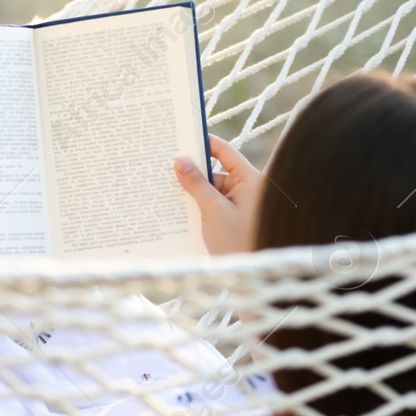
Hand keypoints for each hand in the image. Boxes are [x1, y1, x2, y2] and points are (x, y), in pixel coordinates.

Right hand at [174, 136, 261, 255]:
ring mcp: (240, 206)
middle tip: (165, 167)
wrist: (251, 278)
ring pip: (211, 192)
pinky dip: (197, 207)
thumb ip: (196, 185)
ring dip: (192, 194)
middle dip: (192, 173)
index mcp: (249, 180)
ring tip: (165, 190)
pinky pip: (212, 207)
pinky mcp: (232, 221)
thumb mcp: (214, 210)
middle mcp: (247, 189)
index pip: (225, 152)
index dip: (205, 143)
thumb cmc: (239, 242)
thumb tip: (180, 161)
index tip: (184, 137)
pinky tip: (177, 210)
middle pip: (215, 173)